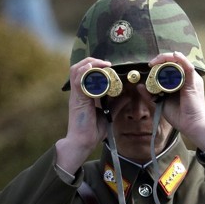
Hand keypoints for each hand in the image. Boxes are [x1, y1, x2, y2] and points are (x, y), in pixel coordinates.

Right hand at [55, 57, 109, 172]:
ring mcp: (76, 95)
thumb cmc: (92, 130)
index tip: (110, 65)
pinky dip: (85, 72)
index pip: (85, 73)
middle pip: (78, 68)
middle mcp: (78, 92)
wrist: (82, 143)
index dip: (95, 65)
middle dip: (92, 60)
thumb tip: (128, 95)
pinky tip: (93, 68)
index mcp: (84, 94)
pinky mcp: (77, 100)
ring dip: (89, 63)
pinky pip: (78, 81)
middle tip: (107, 63)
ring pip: (76, 71)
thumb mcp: (108, 114)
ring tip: (103, 64)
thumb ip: (116, 104)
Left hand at [149, 52, 204, 149]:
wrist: (191, 125)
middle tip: (150, 64)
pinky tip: (174, 55)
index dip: (160, 63)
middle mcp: (187, 78)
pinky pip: (188, 66)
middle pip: (175, 62)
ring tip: (156, 61)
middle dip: (162, 59)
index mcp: (181, 81)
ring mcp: (191, 79)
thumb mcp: (161, 102)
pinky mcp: (194, 82)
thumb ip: (150, 94)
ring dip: (167, 58)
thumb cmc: (179, 115)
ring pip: (180, 61)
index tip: (149, 66)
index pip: (171, 66)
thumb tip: (139, 86)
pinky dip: (182, 59)